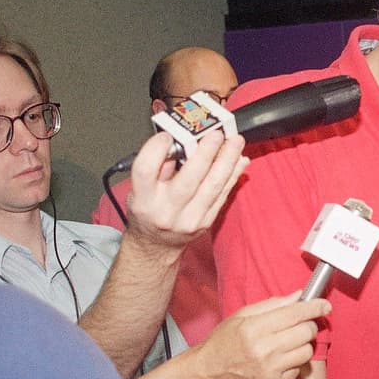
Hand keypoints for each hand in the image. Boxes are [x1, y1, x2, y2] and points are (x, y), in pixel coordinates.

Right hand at [124, 130, 248, 249]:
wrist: (155, 244)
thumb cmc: (148, 210)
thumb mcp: (139, 188)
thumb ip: (157, 165)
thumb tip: (180, 139)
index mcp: (143, 199)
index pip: (146, 170)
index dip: (156, 149)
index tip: (168, 134)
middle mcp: (165, 211)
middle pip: (188, 178)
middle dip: (206, 152)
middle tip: (216, 133)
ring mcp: (189, 219)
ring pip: (213, 186)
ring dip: (227, 160)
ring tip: (235, 142)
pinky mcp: (207, 222)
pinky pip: (223, 194)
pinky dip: (233, 175)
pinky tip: (239, 160)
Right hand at [195, 293, 326, 378]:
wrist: (207, 374)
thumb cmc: (223, 342)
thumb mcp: (241, 316)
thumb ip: (272, 305)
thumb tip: (298, 296)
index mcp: (254, 328)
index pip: (295, 313)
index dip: (314, 307)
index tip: (324, 305)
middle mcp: (264, 350)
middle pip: (306, 332)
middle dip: (309, 324)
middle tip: (302, 323)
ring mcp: (270, 371)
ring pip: (306, 352)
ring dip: (303, 344)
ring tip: (289, 342)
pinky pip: (298, 370)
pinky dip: (294, 362)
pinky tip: (280, 359)